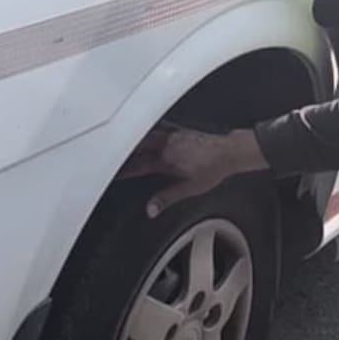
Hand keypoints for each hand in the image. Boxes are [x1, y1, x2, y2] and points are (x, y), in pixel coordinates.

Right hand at [119, 126, 268, 217]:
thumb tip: (151, 209)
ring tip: (121, 143)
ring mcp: (171, 135)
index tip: (111, 172)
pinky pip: (155, 129)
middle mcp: (166, 144)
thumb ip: (167, 198)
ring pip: (144, 136)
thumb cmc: (213, 168)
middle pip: (137, 146)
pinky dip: (145, 132)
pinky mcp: (177, 131)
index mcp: (165, 158)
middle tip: (109, 153)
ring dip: (132, 140)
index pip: (138, 165)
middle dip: (122, 151)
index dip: (124, 170)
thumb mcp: (190, 188)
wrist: (229, 151)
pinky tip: (143, 133)